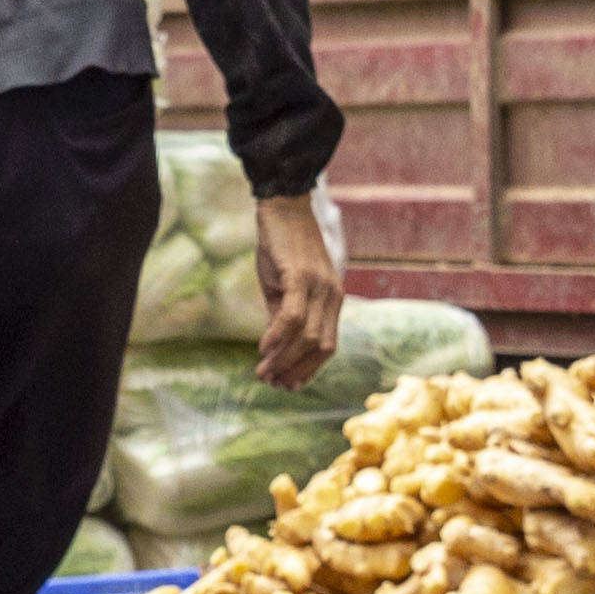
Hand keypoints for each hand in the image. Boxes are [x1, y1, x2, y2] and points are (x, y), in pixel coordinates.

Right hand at [251, 191, 345, 389]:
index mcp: (331, 301)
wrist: (282, 208)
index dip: (308, 369)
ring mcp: (319, 286)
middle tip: (273, 384)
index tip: (287, 385)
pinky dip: (277, 336)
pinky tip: (262, 349)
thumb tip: (276, 349)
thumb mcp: (282, 287)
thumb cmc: (282, 247)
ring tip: (263, 373)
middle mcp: (332, 296)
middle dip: (296, 371)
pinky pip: (293, 316)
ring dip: (284, 359)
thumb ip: (282, 317)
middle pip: (320, 347)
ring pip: (307, 336)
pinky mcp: (301, 276)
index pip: (326, 346)